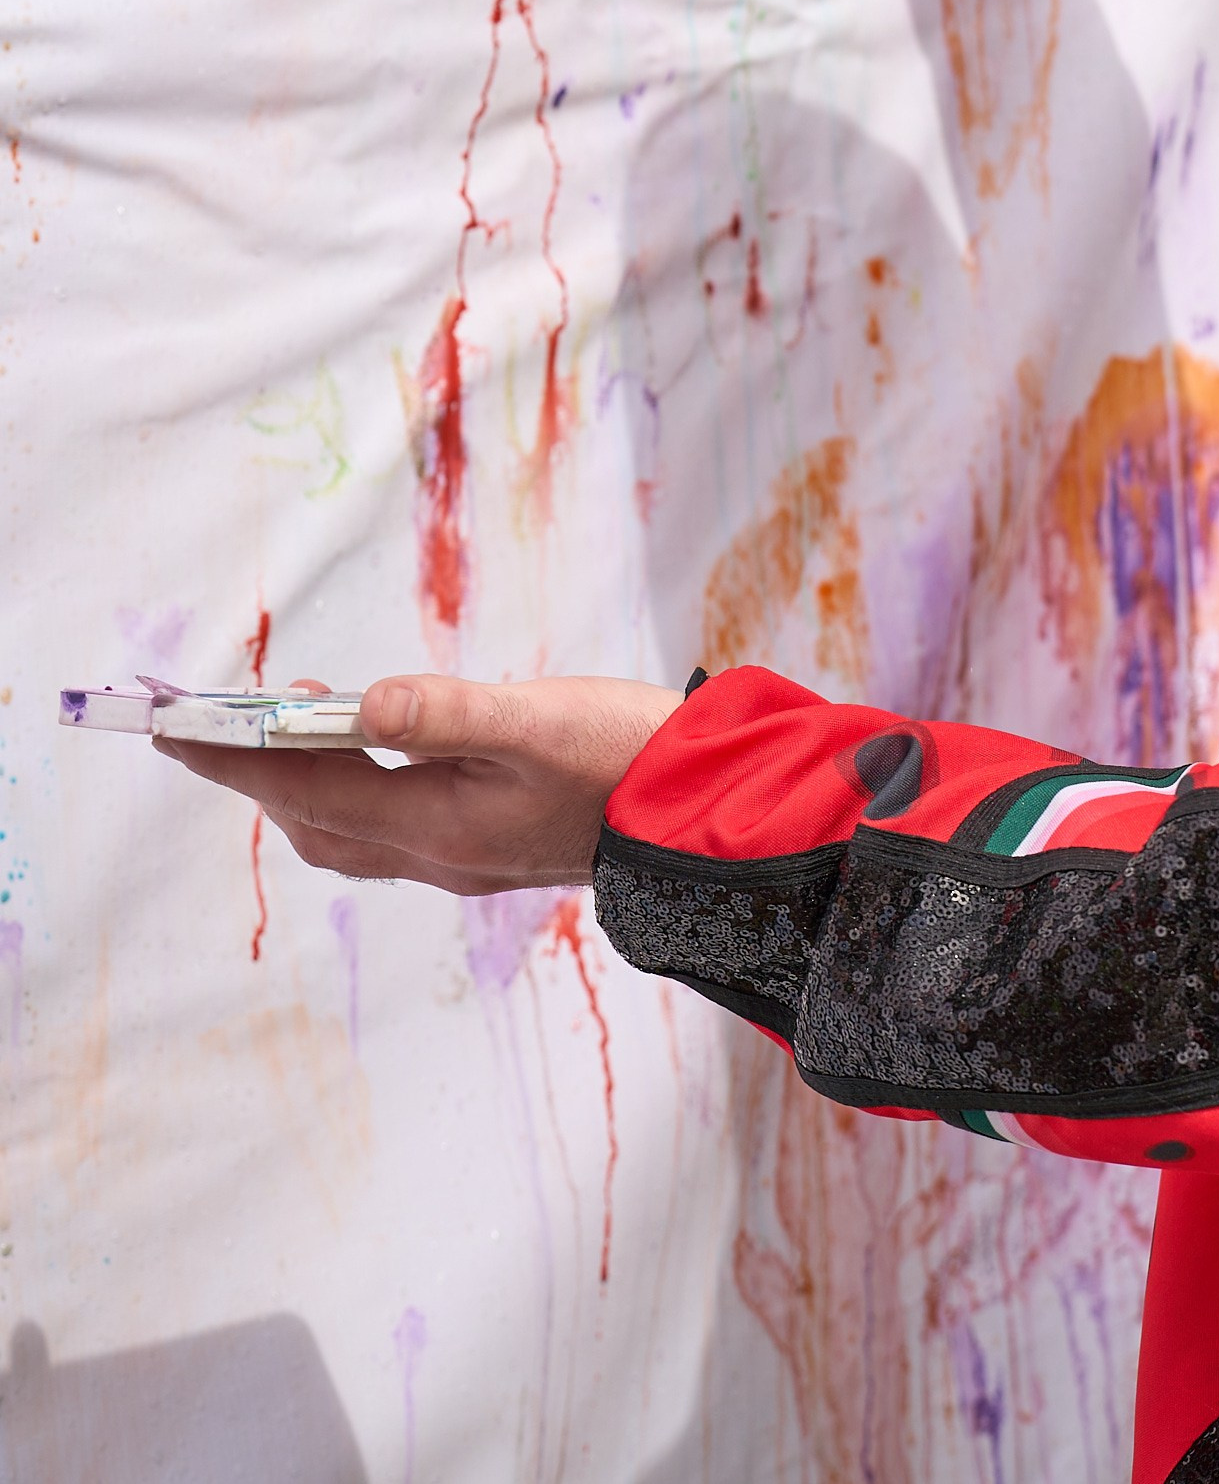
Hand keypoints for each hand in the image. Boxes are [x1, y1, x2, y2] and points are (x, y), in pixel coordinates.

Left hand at [154, 674, 681, 893]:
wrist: (704, 815)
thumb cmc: (628, 758)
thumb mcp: (538, 721)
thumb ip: (445, 712)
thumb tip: (354, 703)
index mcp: (439, 827)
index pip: (307, 790)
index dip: (235, 760)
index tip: (173, 730)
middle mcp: (441, 855)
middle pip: (317, 824)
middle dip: (257, 777)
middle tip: (214, 724)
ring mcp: (467, 856)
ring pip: (352, 831)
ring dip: (305, 784)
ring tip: (287, 724)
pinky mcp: (494, 843)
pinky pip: (391, 825)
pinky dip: (355, 788)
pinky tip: (374, 748)